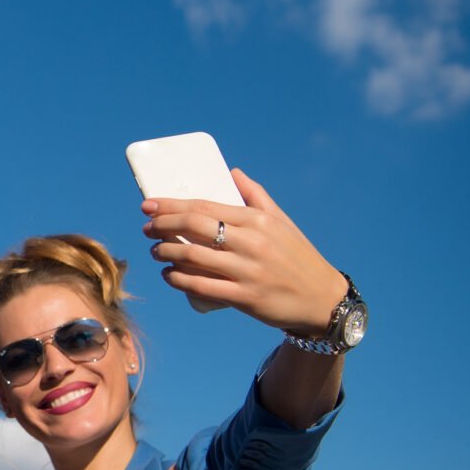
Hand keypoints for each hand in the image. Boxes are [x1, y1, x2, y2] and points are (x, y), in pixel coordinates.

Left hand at [141, 168, 346, 334]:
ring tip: (154, 251)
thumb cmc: (297, 256)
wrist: (322, 298)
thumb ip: (255, 195)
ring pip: (193, 257)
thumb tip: (232, 171)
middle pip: (193, 227)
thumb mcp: (281, 221)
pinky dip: (179, 280)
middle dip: (162, 225)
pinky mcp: (245, 298)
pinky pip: (202, 286)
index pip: (204, 207)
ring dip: (165, 253)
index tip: (148, 205)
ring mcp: (248, 271)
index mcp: (257, 220)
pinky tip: (168, 275)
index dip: (170, 206)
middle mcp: (251, 242)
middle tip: (146, 228)